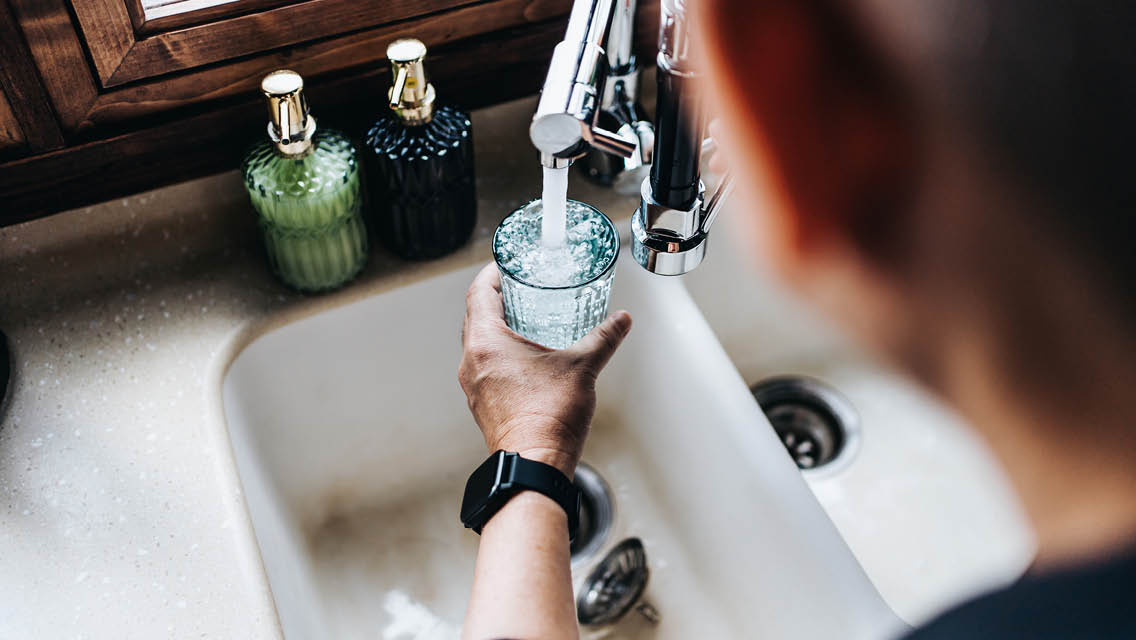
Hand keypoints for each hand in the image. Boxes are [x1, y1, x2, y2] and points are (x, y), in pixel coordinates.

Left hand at [458, 263, 631, 476]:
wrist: (535, 467)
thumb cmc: (549, 418)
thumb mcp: (581, 367)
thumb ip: (603, 338)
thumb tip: (621, 321)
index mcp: (486, 344)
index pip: (479, 294)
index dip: (492, 274)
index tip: (505, 264)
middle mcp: (472, 362)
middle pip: (475, 317)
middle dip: (496, 299)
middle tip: (519, 287)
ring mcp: (474, 386)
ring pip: (478, 344)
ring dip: (496, 328)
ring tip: (523, 319)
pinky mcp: (483, 404)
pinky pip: (484, 367)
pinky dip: (499, 354)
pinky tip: (524, 358)